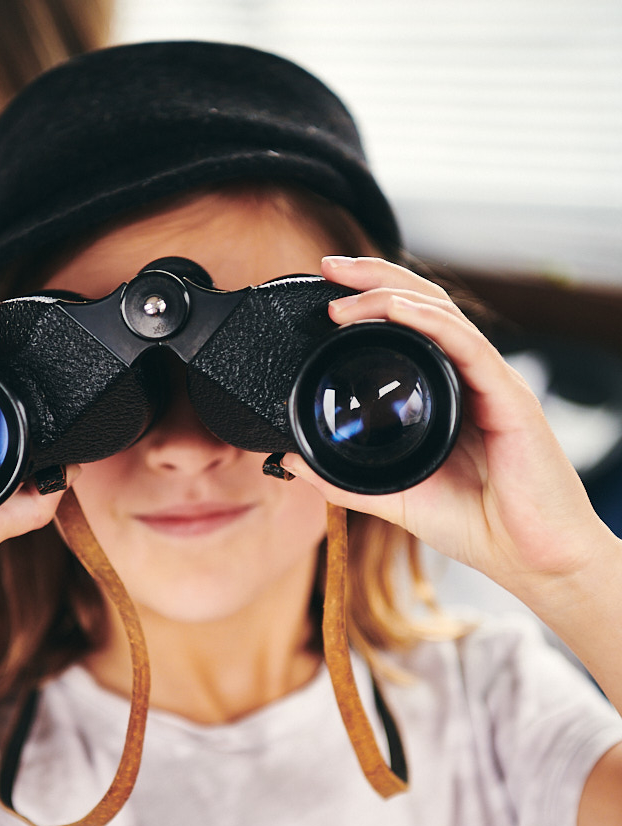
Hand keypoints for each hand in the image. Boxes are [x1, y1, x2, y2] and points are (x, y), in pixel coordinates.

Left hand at [281, 256, 610, 608]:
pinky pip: (468, 346)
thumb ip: (346, 479)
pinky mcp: (510, 397)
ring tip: (344, 292)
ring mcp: (492, 382)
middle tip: (329, 266)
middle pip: (423, 305)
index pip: (409, 329)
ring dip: (390, 294)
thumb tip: (293, 462)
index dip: (370, 302)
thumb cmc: (479, 526)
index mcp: (448, 393)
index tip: (325, 293)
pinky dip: (430, 323)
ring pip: (441, 315)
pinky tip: (397, 310)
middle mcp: (471, 378)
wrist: (532, 560)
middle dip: (374, 277)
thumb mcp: (396, 497)